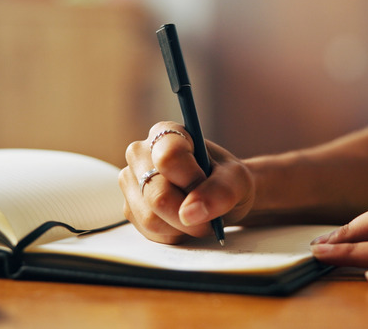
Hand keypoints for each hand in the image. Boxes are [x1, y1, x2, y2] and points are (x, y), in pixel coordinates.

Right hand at [118, 121, 253, 243]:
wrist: (220, 196)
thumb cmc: (226, 180)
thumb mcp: (237, 179)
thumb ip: (220, 191)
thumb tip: (189, 213)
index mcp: (166, 134)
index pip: (168, 158)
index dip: (191, 180)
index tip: (206, 185)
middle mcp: (140, 154)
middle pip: (157, 195)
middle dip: (189, 212)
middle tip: (209, 212)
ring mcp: (131, 183)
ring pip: (151, 218)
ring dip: (182, 226)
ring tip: (196, 213)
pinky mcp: (130, 208)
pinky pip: (150, 232)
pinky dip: (173, 234)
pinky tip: (182, 221)